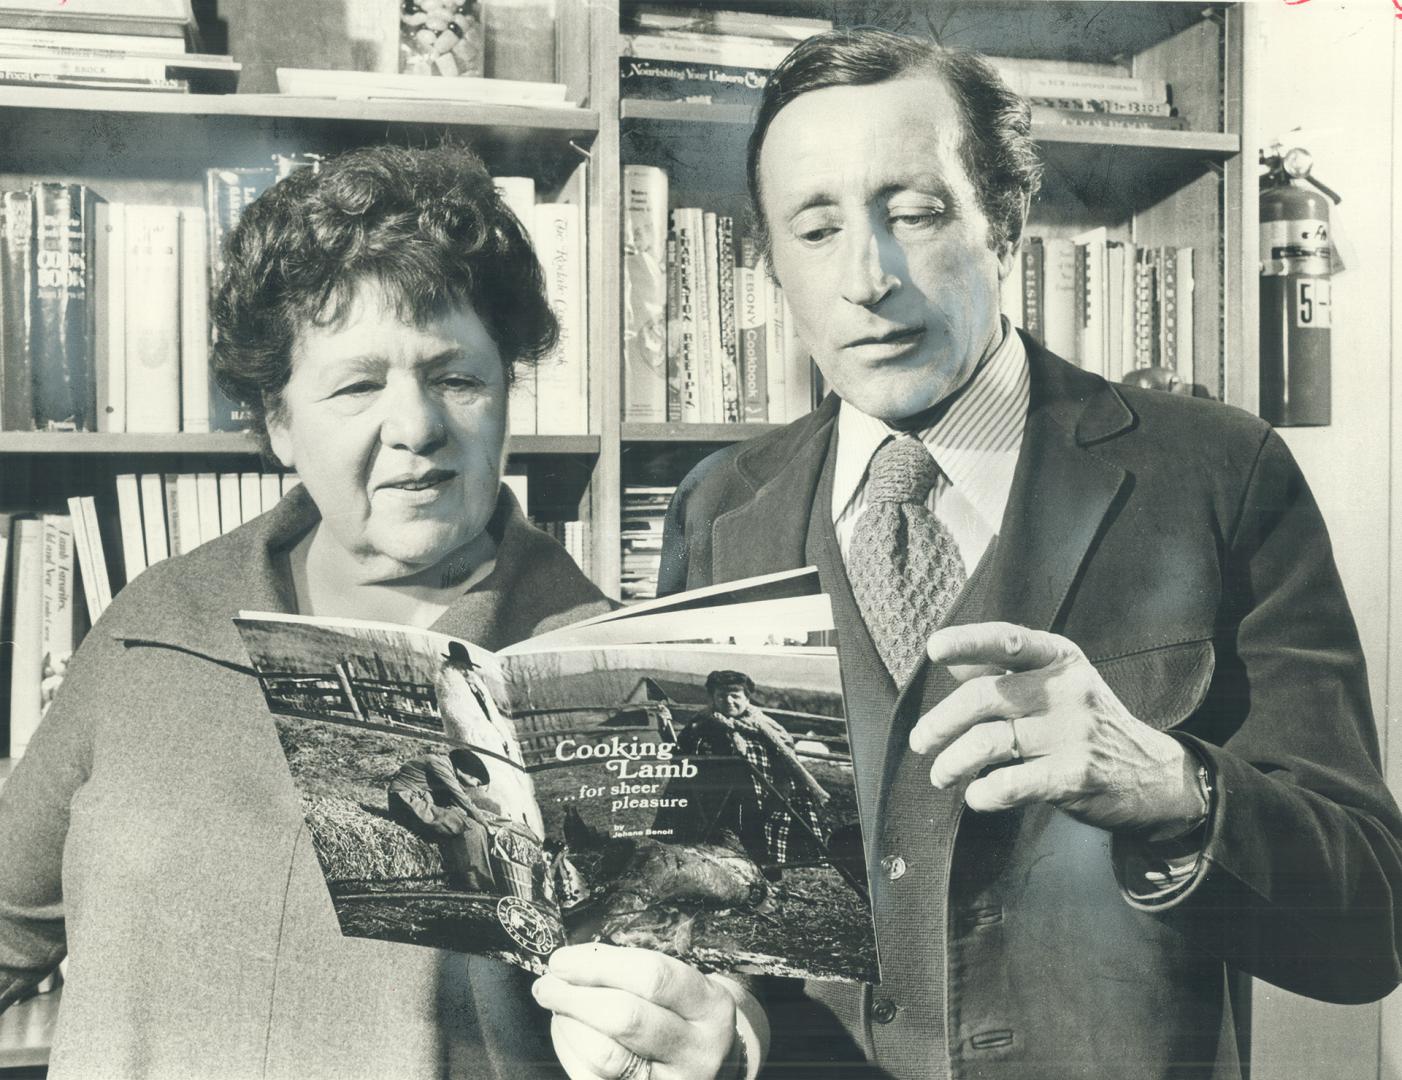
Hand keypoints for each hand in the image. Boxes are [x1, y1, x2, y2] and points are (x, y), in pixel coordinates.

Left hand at [533, 943, 738, 1079]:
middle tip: (547, 984)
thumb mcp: (681, 985)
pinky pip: (591, 1078)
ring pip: (605, 1056)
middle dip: (575, 997)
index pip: (652, 976)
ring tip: (556, 1007)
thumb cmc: (685, 1013)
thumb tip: (573, 963)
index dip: (599, 965)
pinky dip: (569, 1051)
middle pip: (626, 1018)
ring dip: (567, 1025)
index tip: (561, 960)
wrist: (714, 1064)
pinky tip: (566, 1032)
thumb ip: (634, 970)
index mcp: (710, 1006)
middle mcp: (697, 1050)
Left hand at [909, 622, 1205, 835]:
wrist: (1153, 774)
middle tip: (921, 741)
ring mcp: (1073, 732)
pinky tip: (975, 795)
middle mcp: (1067, 689)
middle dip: (941, 721)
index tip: (934, 649)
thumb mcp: (1055, 684)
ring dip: (952, 762)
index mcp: (1059, 659)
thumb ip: (1003, 671)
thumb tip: (952, 660)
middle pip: (985, 697)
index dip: (969, 641)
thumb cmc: (1085, 722)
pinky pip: (1011, 783)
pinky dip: (983, 792)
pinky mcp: (1075, 775)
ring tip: (940, 774)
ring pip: (989, 742)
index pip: (1009, 641)